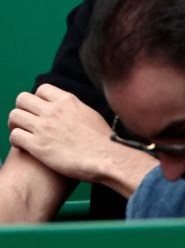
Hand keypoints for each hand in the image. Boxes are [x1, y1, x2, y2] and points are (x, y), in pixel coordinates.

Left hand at [8, 84, 154, 193]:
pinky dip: (16, 141)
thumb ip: (75, 109)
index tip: (41, 111)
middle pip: (22, 99)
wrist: (108, 158)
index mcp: (68, 101)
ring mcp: (44, 128)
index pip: (41, 89)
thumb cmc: (105, 141)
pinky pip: (14, 136)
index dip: (38, 100)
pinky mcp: (38, 146)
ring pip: (14, 116)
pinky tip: (25, 147)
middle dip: (22, 110)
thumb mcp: (91, 115)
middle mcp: (53, 111)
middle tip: (27, 122)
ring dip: (16, 125)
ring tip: (23, 134)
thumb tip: (70, 110)